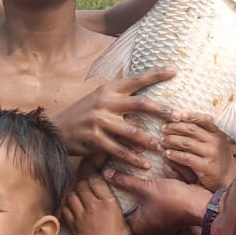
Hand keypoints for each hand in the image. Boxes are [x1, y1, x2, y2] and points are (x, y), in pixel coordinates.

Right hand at [57, 70, 173, 161]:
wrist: (56, 130)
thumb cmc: (83, 114)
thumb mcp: (99, 99)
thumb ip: (119, 98)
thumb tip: (147, 102)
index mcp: (109, 90)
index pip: (136, 80)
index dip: (156, 74)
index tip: (175, 70)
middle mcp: (105, 102)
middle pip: (140, 104)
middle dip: (162, 110)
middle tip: (179, 117)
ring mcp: (100, 121)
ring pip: (133, 132)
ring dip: (150, 141)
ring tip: (163, 147)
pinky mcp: (95, 139)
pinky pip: (120, 151)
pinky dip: (134, 159)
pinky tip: (145, 164)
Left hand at [63, 172, 130, 234]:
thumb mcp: (126, 225)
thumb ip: (119, 212)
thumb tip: (118, 206)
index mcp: (108, 204)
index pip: (97, 180)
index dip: (96, 177)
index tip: (97, 180)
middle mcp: (93, 206)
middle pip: (82, 184)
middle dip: (83, 183)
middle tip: (87, 187)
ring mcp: (80, 215)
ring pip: (71, 195)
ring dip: (74, 194)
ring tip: (79, 197)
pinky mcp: (72, 224)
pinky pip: (65, 209)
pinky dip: (67, 207)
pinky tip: (72, 209)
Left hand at [102, 168, 208, 234]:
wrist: (202, 205)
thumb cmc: (175, 201)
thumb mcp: (147, 189)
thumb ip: (127, 181)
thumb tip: (107, 173)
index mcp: (138, 226)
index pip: (117, 211)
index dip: (112, 195)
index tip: (105, 182)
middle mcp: (147, 226)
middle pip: (129, 205)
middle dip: (125, 190)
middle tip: (116, 174)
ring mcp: (157, 220)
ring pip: (142, 201)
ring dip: (138, 189)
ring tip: (130, 172)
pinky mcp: (166, 211)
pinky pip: (153, 199)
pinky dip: (150, 189)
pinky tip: (147, 175)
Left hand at [161, 112, 235, 190]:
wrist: (228, 178)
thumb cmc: (216, 157)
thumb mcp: (214, 141)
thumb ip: (202, 131)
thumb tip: (181, 117)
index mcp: (217, 133)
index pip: (203, 119)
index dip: (189, 115)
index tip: (175, 114)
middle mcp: (215, 141)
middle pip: (191, 130)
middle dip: (174, 127)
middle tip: (163, 128)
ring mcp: (211, 154)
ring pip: (186, 143)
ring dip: (171, 140)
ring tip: (162, 141)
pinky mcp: (205, 166)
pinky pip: (185, 158)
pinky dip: (174, 155)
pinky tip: (166, 153)